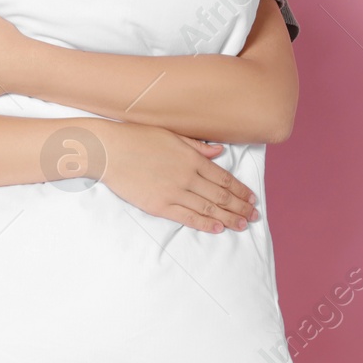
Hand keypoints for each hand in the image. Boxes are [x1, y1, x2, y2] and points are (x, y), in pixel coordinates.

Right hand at [87, 119, 259, 233]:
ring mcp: (173, 192)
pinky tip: (218, 228)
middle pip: (221, 195)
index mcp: (191, 158)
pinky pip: (187, 217)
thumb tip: (219, 151)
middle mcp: (187, 176)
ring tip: (243, 225)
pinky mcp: (159, 205)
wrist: (108, 151)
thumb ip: (196, 146)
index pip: (224, 178)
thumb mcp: (170, 135)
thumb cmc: (136, 138)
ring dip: (229, 218)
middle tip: (254, 216)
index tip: (252, 198)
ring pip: (208, 208)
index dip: (240, 190)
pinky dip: (204, 223)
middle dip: (240, 207)